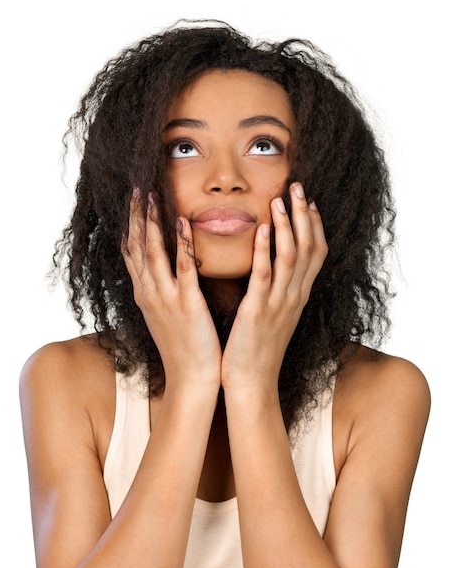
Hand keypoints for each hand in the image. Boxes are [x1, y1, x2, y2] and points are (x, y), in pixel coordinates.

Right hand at [122, 191, 221, 389]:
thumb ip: (163, 290)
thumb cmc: (183, 348)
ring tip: (152, 196)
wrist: (191, 379)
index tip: (132, 201)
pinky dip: (181, 244)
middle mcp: (149, 293)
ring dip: (151, 223)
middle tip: (138, 188)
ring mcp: (166, 299)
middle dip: (136, 216)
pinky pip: (184, 269)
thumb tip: (163, 271)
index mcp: (145, 294)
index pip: (132, 253)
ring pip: (153, 253)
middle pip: (137, 247)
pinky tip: (182, 222)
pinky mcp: (187, 305)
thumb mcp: (165, 315)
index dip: (130, 225)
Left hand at [221, 183, 327, 390]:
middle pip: (310, 248)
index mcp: (298, 295)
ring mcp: (279, 304)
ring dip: (287, 225)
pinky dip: (265, 251)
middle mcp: (294, 296)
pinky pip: (264, 277)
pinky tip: (261, 230)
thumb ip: (278, 288)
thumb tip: (274, 264)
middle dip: (304, 215)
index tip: (310, 200)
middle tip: (298, 186)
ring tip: (280, 198)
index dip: (315, 225)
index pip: (316, 253)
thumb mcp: (275, 312)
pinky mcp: (257, 312)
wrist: (251, 381)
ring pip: (291, 257)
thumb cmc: (257, 346)